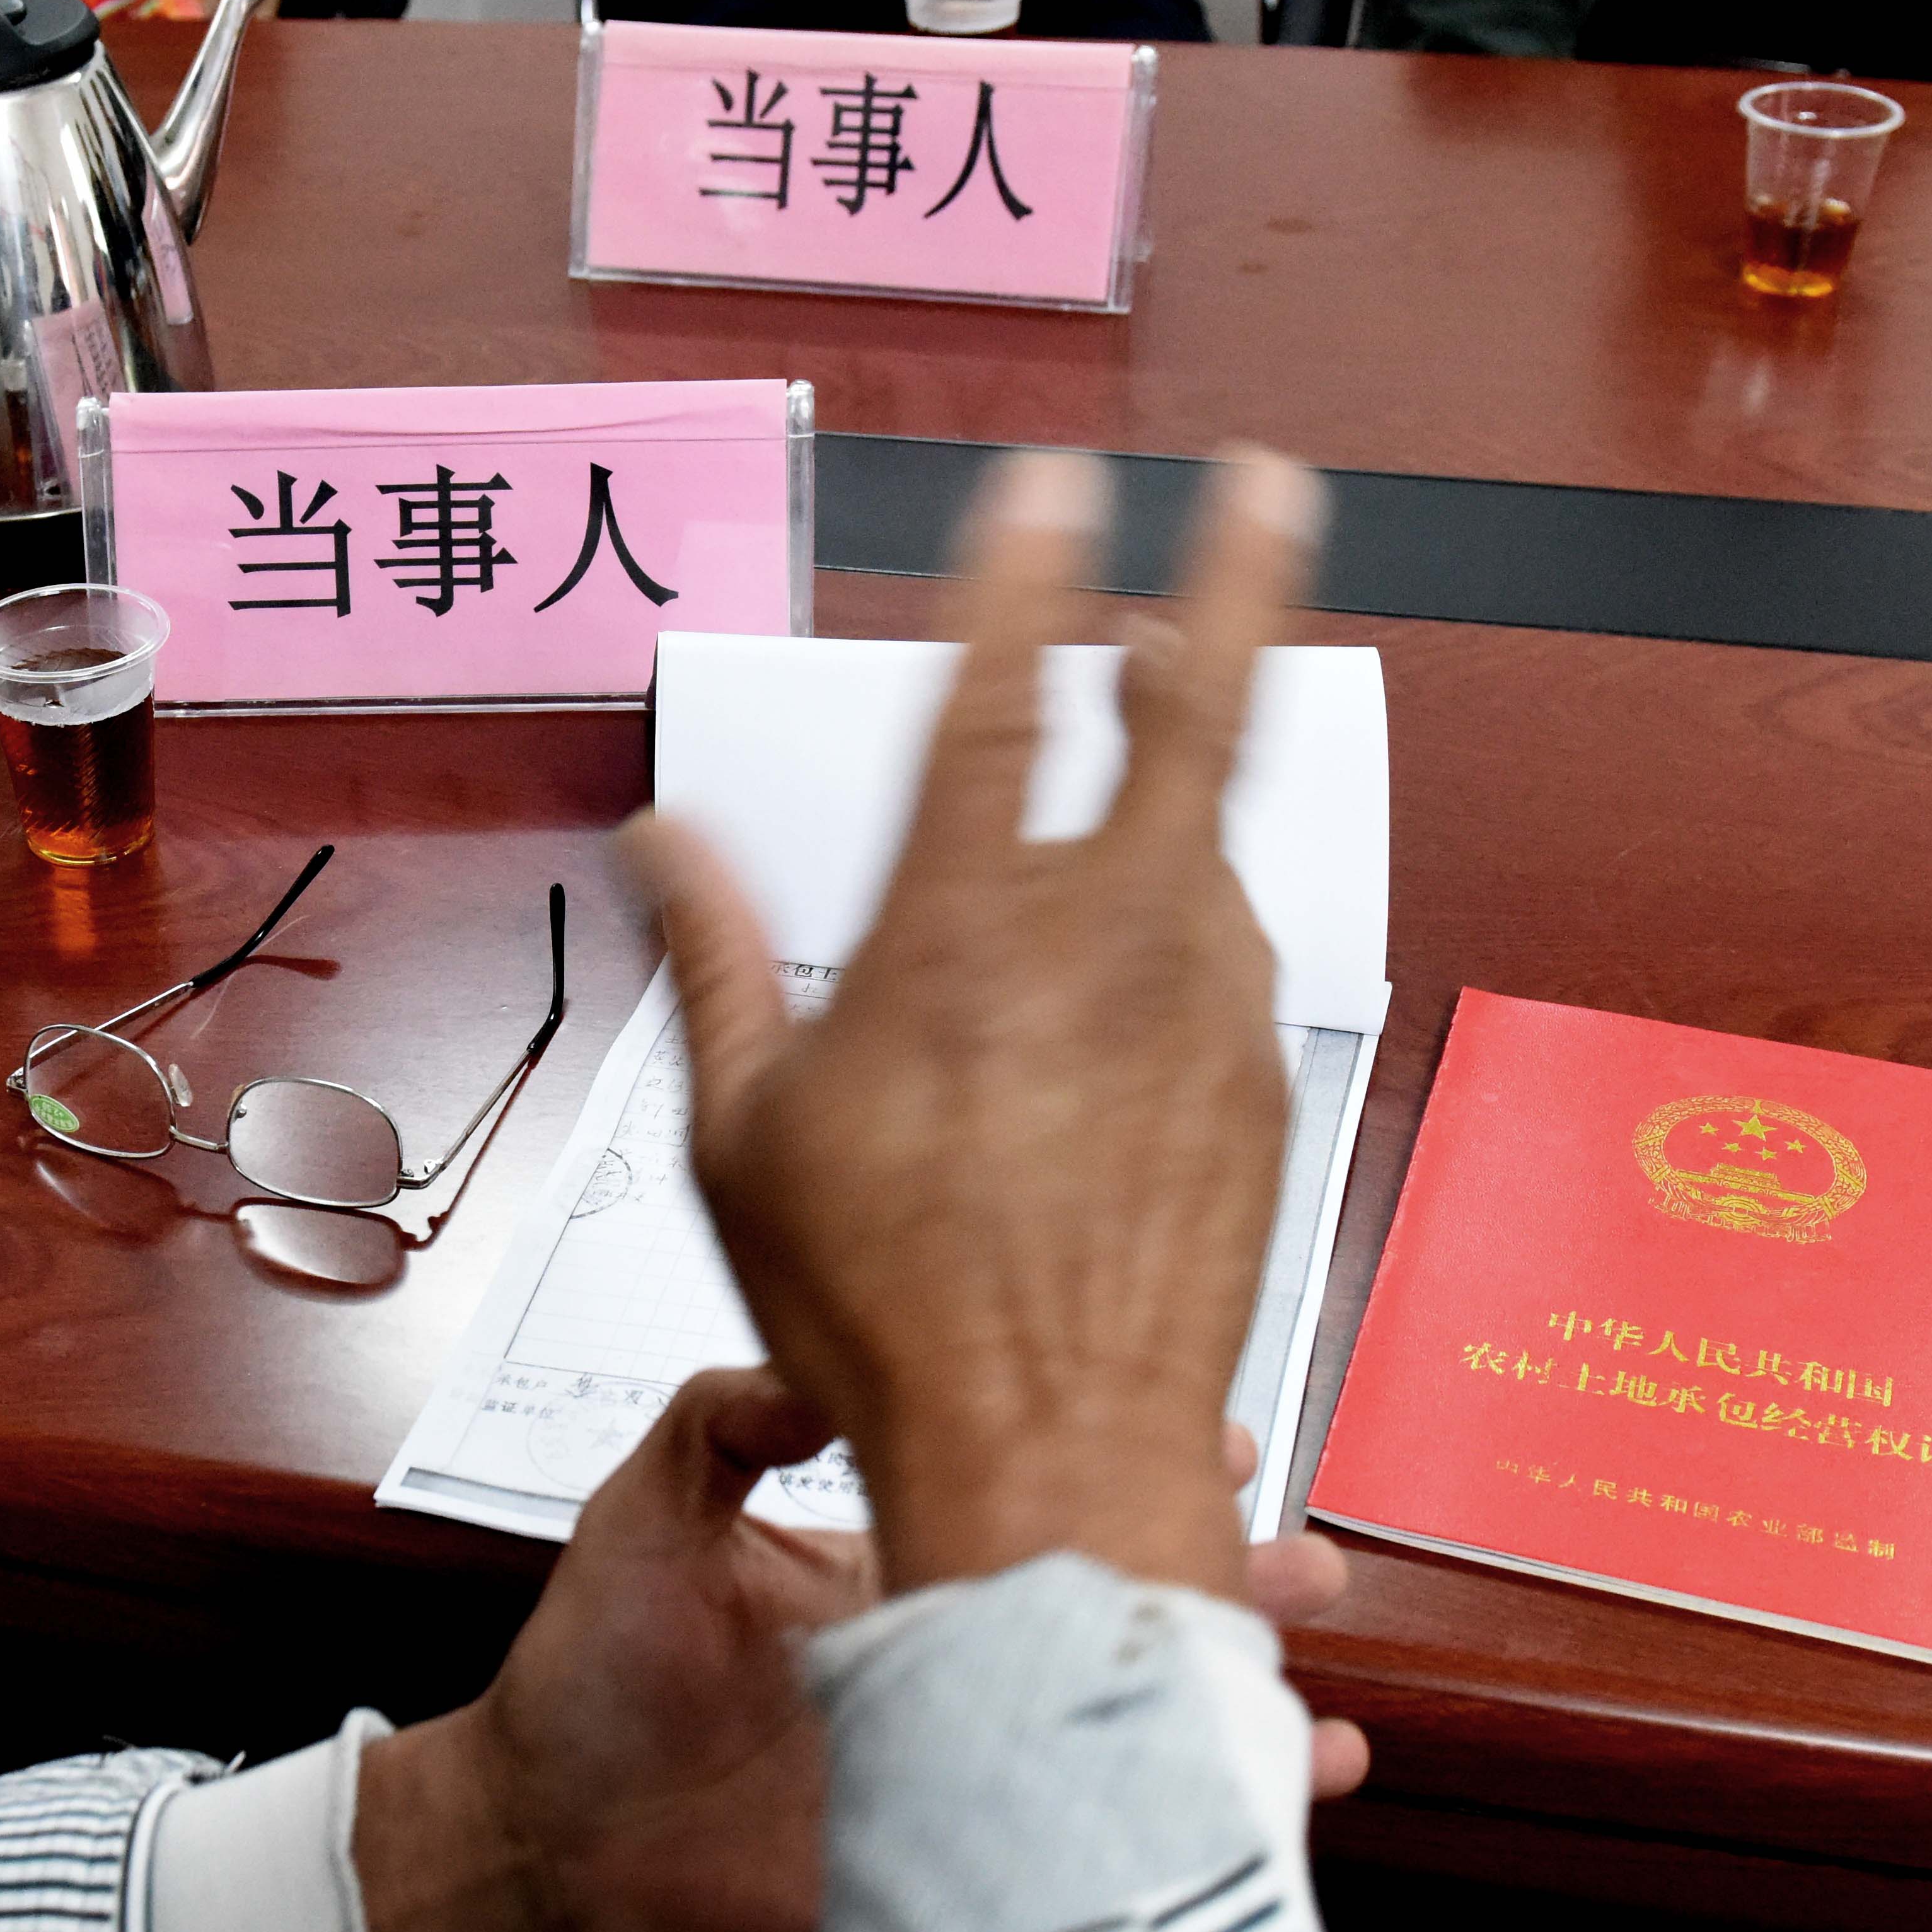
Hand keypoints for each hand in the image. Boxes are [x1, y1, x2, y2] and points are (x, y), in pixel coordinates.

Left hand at [351, 1369, 1366, 1931]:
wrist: (545, 1822)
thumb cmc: (594, 1665)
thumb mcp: (653, 1502)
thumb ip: (728, 1419)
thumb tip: (826, 1368)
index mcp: (904, 1571)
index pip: (1040, 1504)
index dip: (1120, 1470)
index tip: (1211, 1428)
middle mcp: (956, 1664)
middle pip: (1109, 1615)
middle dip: (1215, 1587)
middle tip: (1304, 1564)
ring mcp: (968, 1767)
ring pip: (1123, 1726)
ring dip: (1218, 1703)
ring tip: (1297, 1684)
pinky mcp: (959, 1862)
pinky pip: (1089, 1843)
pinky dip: (1185, 1826)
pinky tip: (1261, 1804)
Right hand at [626, 446, 1317, 1609]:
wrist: (1049, 1449)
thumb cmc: (873, 1302)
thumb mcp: (741, 1132)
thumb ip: (716, 962)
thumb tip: (663, 843)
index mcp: (966, 929)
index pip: (1004, 697)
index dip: (1028, 572)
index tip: (1057, 482)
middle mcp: (1111, 939)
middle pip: (1199, 716)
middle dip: (1239, 584)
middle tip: (1268, 491)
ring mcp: (1206, 1009)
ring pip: (1215, 844)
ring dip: (1195, 774)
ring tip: (1170, 720)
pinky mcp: (1258, 1088)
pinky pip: (1227, 965)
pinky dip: (1192, 925)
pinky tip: (1155, 950)